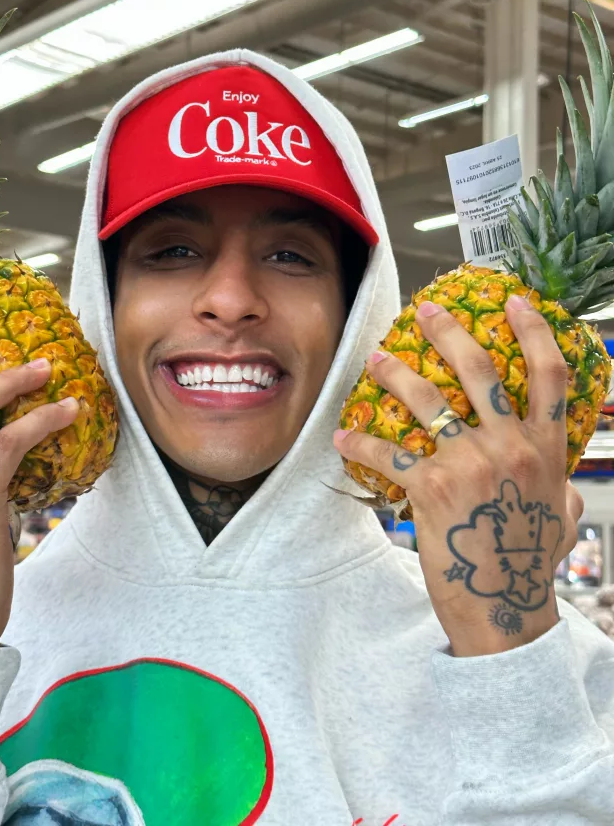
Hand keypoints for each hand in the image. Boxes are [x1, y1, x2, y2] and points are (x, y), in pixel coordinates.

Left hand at [334, 294, 579, 656]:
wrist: (504, 609)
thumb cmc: (530, 563)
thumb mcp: (559, 517)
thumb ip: (560, 490)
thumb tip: (566, 487)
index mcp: (546, 449)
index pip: (549, 376)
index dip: (534, 332)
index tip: (515, 302)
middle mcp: (510, 448)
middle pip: (478, 371)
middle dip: (448, 333)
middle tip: (425, 311)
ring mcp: (470, 464)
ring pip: (427, 401)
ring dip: (395, 375)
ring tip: (374, 360)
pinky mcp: (431, 488)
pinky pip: (389, 452)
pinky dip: (362, 440)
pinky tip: (344, 434)